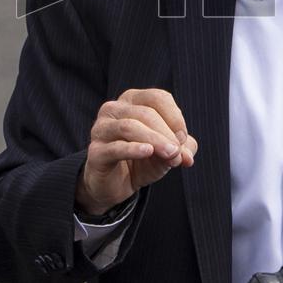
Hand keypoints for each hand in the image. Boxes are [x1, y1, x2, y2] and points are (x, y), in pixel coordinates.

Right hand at [75, 88, 197, 215]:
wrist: (115, 184)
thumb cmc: (141, 160)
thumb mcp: (166, 152)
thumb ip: (181, 149)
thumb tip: (187, 155)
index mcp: (133, 100)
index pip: (157, 98)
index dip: (174, 116)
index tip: (183, 138)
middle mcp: (114, 109)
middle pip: (145, 113)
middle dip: (166, 133)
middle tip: (178, 151)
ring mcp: (101, 129)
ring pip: (129, 127)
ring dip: (154, 140)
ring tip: (171, 154)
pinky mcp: (95, 151)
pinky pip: (115, 147)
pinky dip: (134, 149)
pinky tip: (148, 152)